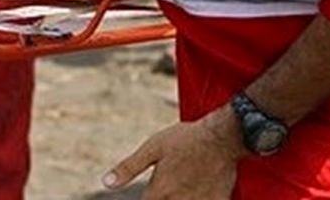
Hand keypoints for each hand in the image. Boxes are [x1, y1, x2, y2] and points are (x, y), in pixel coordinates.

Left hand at [103, 110, 241, 198]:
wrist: (223, 135)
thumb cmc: (187, 138)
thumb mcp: (153, 147)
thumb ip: (129, 168)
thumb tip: (106, 182)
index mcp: (159, 190)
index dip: (148, 198)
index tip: (155, 190)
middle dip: (164, 197)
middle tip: (172, 184)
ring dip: (179, 199)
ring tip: (182, 186)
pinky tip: (198, 190)